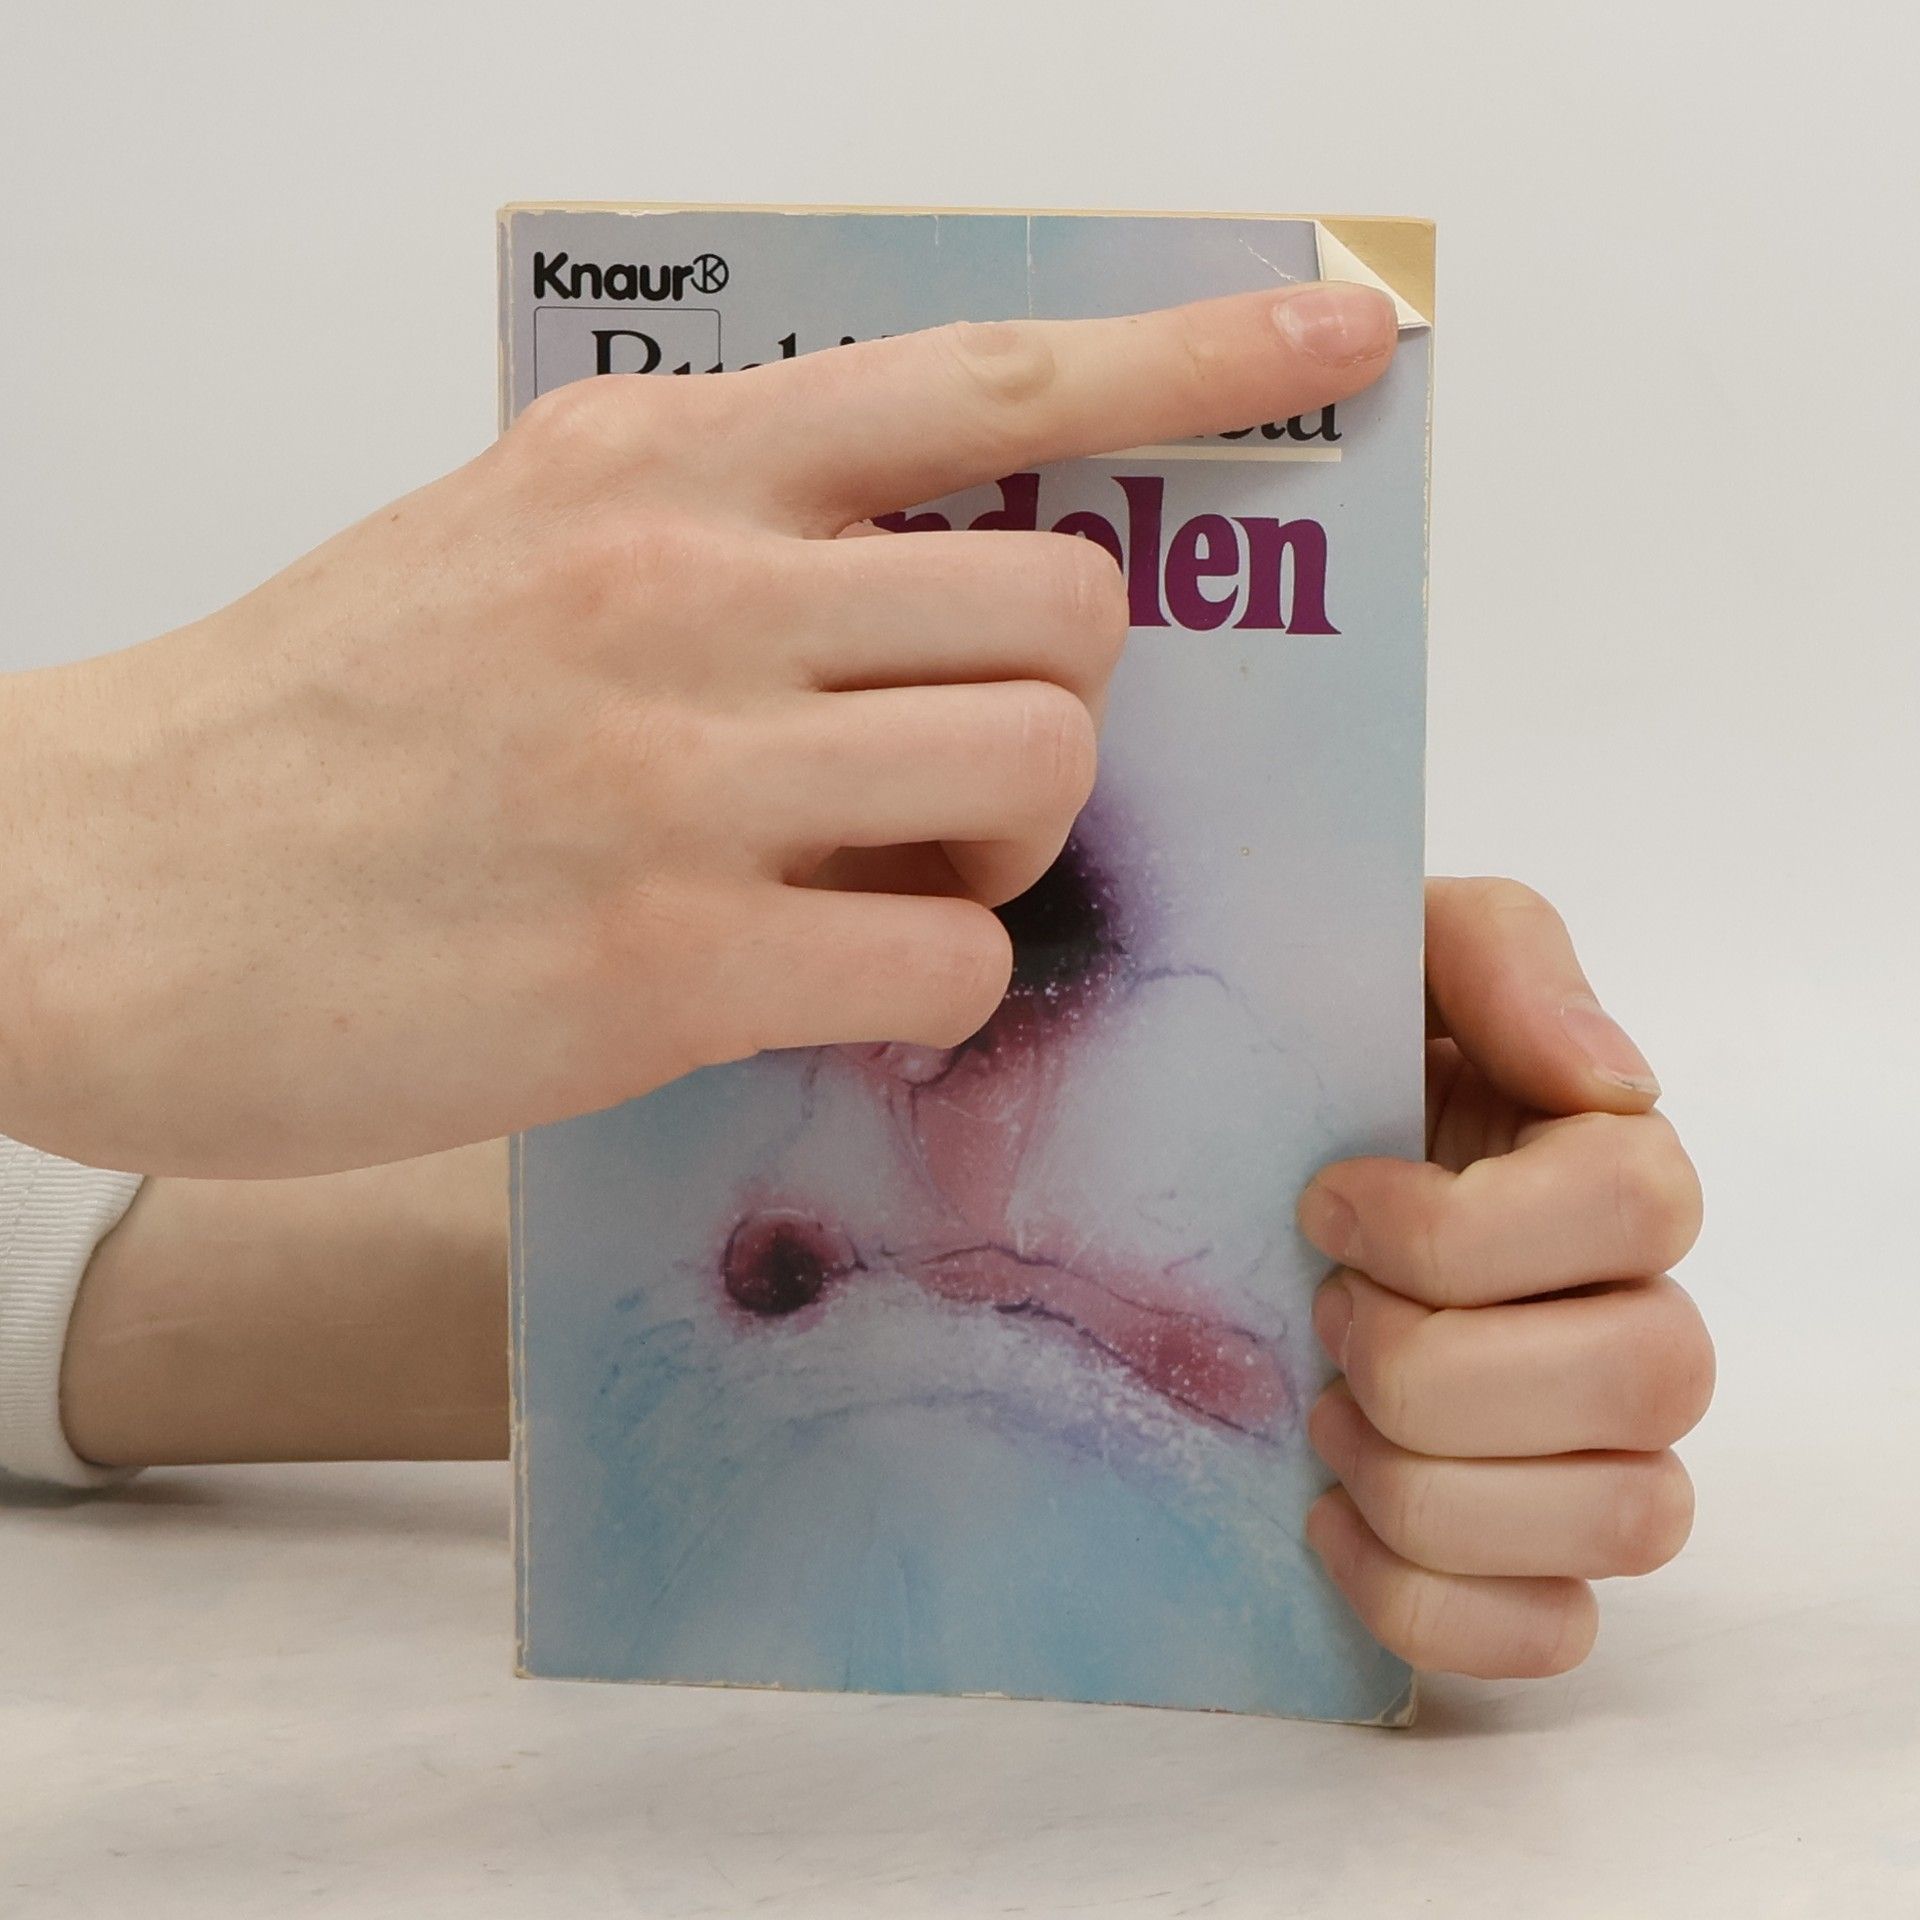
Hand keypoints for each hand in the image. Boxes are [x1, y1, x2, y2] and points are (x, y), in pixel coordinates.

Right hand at [0, 282, 1396, 1176]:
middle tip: (948, 771)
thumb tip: (920, 578)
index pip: (991, 371)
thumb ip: (722, 537)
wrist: (91, 885)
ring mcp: (676, 772)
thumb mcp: (513, 545)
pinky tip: (825, 985)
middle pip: (1067, 609)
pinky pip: (948, 955)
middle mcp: (686, 586)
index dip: (1197, 354)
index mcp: (657, 463)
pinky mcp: (661, 957)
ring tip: (874, 881)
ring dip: (1002, 847)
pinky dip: (929, 983)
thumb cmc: (319, 723)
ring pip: (1033, 771)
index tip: (1339, 333)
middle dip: (1054, 708)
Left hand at [1298, 878, 1710, 1677]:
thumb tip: (1611, 1080)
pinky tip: (1327, 1519)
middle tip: (1323, 1312)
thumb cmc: (1333, 1051)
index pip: (1638, 1209)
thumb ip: (1505, 959)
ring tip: (1323, 1411)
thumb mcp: (1400, 950)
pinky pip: (1550, 1632)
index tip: (1326, 1203)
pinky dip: (1426, 1600)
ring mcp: (1599, 1447)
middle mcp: (1637, 1313)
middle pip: (1645, 1381)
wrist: (1246, 1158)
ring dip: (1430, 1478)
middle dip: (1437, 1359)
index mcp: (1612, 1168)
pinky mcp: (1532, 1553)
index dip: (1461, 1228)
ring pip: (1621, 1521)